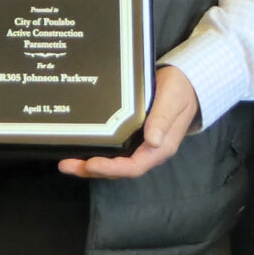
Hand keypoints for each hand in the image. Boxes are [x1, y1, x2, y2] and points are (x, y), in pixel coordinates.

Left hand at [59, 66, 200, 178]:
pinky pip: (113, 151)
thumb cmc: (180, 91)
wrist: (186, 84)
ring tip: (66, 163)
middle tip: (66, 166)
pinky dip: (96, 153)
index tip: (90, 164)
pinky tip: (80, 149)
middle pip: (119, 170)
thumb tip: (152, 141)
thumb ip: (162, 119)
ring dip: (90, 165)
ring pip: (114, 163)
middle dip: (92, 170)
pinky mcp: (133, 138)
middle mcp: (148, 151)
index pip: (134, 167)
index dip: (111, 168)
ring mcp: (140, 146)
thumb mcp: (173, 100)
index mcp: (160, 147)